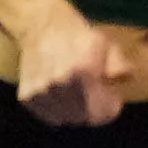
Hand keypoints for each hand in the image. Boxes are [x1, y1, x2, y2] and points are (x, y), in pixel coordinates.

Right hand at [10, 5, 123, 130]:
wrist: (42, 27)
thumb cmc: (80, 38)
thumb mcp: (108, 46)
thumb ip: (120, 66)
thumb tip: (121, 80)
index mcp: (84, 70)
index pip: (102, 112)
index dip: (110, 109)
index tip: (110, 98)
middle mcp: (60, 83)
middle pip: (84, 118)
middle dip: (94, 110)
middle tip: (94, 94)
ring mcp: (41, 92)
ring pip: (66, 119)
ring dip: (75, 111)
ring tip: (77, 93)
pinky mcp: (26, 97)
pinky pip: (49, 117)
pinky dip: (58, 111)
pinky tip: (61, 95)